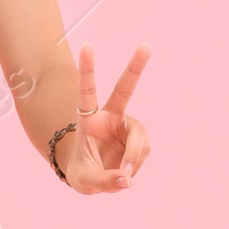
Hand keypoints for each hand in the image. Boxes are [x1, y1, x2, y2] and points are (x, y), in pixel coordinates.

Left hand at [63, 42, 151, 193]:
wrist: (95, 178)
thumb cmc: (83, 173)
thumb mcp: (85, 181)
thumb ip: (103, 181)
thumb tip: (126, 180)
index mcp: (89, 119)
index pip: (87, 91)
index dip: (88, 70)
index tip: (87, 46)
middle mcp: (110, 117)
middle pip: (125, 89)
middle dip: (135, 67)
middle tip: (145, 47)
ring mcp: (127, 126)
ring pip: (140, 136)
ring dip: (134, 156)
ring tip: (125, 175)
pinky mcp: (139, 138)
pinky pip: (144, 151)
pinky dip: (137, 165)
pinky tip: (127, 172)